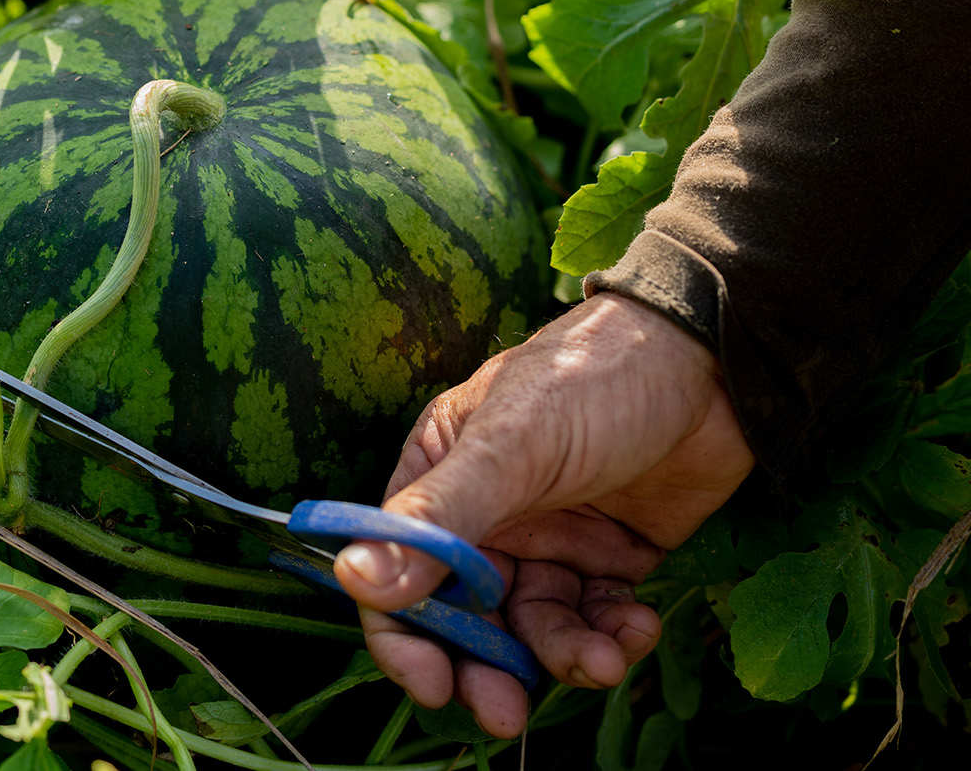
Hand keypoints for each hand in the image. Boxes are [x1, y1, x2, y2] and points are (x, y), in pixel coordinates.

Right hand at [332, 293, 755, 736]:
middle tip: (507, 713)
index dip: (405, 635)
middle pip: (463, 617)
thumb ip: (438, 519)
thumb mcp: (510, 446)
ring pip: (532, 627)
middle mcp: (487, 516)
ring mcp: (549, 538)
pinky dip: (611, 637)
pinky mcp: (609, 557)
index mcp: (442, 477)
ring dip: (561, 655)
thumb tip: (355, 582)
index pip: (397, 572)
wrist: (719, 362)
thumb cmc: (595, 379)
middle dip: (485, 668)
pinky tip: (637, 626)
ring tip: (601, 659)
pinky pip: (593, 619)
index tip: (434, 684)